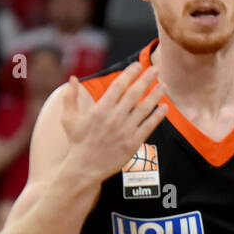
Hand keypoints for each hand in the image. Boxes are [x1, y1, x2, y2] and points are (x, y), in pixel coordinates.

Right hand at [59, 60, 168, 183]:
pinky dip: (157, 115)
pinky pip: (149, 126)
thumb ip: (69, 97)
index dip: (130, 73)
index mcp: (100, 109)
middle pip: (135, 93)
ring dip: (156, 94)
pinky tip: (164, 107)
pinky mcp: (133, 143)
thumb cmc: (77, 143)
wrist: (85, 168)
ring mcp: (125, 130)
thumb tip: (72, 78)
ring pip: (145, 108)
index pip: (119, 85)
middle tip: (156, 69)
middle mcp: (114, 118)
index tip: (137, 66)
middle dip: (147, 79)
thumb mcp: (69, 119)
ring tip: (163, 85)